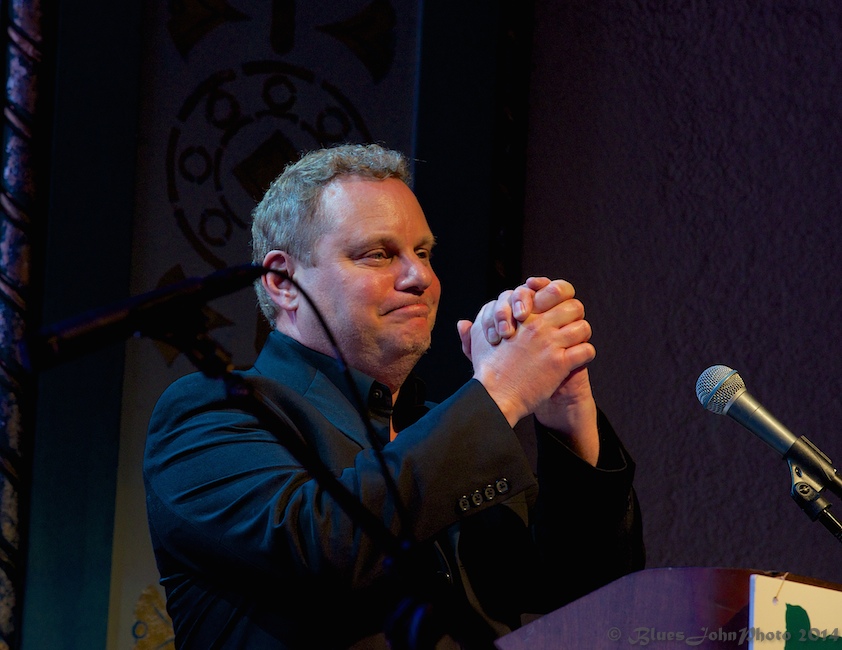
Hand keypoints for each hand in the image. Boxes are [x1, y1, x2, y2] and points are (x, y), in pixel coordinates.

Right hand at [457, 278, 599, 464]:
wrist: (495, 396)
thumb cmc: (486, 370)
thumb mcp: (477, 342)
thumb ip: (473, 328)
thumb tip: (462, 323)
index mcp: (523, 316)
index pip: (554, 291)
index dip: (560, 299)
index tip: (557, 311)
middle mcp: (538, 325)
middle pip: (574, 306)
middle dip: (575, 317)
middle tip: (570, 328)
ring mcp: (550, 343)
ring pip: (583, 327)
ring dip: (581, 337)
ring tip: (574, 345)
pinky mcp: (560, 363)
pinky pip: (586, 351)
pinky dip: (584, 355)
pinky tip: (575, 361)